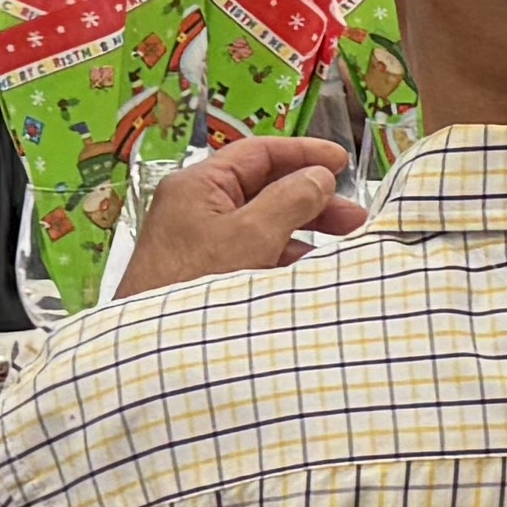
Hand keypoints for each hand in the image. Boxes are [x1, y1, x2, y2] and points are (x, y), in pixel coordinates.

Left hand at [121, 134, 359, 288]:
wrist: (153, 353)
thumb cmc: (194, 284)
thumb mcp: (251, 236)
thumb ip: (290, 200)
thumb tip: (319, 176)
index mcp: (199, 186)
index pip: (258, 153)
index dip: (304, 153)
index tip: (342, 162)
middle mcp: (196, 208)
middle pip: (263, 189)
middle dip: (311, 200)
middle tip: (354, 217)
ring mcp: (198, 242)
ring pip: (260, 224)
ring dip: (301, 233)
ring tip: (341, 250)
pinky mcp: (202, 274)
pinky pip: (249, 254)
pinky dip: (280, 258)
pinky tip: (306, 275)